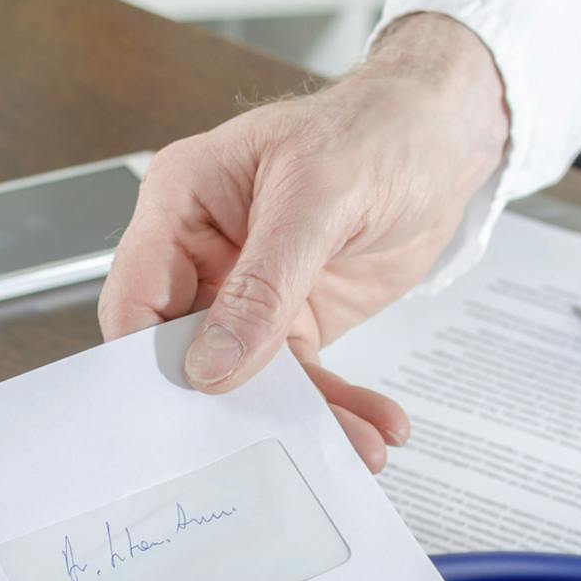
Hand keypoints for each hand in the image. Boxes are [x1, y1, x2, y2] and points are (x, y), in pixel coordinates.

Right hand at [99, 12, 509, 469]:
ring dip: (299, 416)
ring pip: (248, 378)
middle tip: (264, 450)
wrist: (443, 136)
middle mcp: (202, 253)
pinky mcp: (291, 320)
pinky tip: (372, 427)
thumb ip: (263, 285)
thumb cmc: (377, 131)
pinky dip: (334, 407)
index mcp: (180, 204)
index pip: (138, 298)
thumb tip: (211, 363)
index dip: (151, 360)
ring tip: (355, 447)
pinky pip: (299, 378)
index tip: (191, 407)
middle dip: (231, 406)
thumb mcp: (319, 199)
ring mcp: (245, 292)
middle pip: (184, 352)